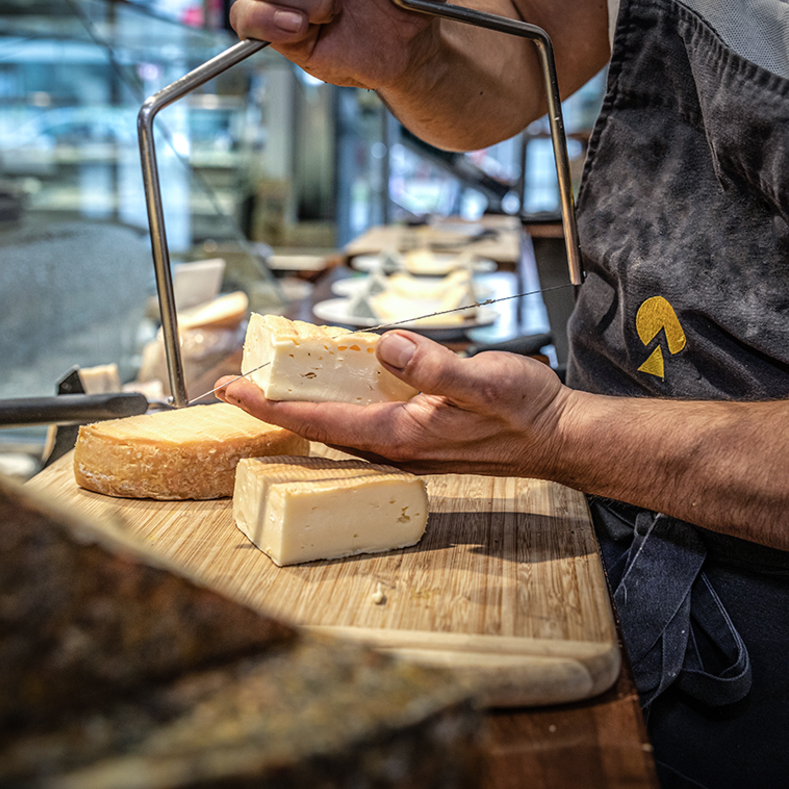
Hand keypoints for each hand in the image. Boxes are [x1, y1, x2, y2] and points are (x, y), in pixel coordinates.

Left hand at [217, 329, 570, 478]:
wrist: (557, 435)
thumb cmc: (526, 412)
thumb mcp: (485, 381)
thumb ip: (435, 367)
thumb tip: (386, 346)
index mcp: (400, 435)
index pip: (319, 419)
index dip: (271, 405)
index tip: (231, 390)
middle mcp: (395, 443)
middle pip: (318, 424)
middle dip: (274, 405)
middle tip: (233, 384)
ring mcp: (405, 440)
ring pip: (339, 419)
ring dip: (302, 401)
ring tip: (268, 380)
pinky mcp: (418, 429)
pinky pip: (363, 413)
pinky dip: (337, 396)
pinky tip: (331, 377)